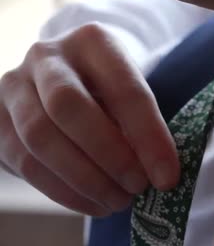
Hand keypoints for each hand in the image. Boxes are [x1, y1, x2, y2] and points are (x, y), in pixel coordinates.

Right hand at [0, 23, 179, 215]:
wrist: (65, 78)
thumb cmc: (110, 91)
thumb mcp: (132, 94)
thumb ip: (142, 127)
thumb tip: (160, 177)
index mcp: (93, 41)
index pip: (124, 89)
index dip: (149, 137)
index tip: (167, 177)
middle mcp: (47, 56)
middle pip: (69, 107)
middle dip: (109, 156)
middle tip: (137, 188)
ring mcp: (14, 85)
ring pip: (40, 137)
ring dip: (84, 180)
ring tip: (118, 201)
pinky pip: (23, 162)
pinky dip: (63, 191)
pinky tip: (92, 204)